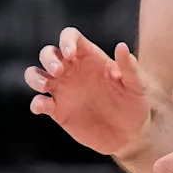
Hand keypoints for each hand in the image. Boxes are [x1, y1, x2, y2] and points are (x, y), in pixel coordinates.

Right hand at [25, 28, 149, 155]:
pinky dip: (35, 103)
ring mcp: (63, 90)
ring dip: (35, 76)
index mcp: (90, 58)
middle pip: (48, 53)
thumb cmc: (135, 105)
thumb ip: (129, 67)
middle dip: (48, 58)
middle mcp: (72, 71)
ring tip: (46, 86)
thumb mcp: (137, 85)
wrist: (129, 135)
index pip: (70, 37)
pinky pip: (38, 102)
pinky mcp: (58, 111)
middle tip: (59, 71)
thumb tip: (121, 46)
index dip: (66, 40)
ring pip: (36, 74)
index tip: (70, 55)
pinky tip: (42, 107)